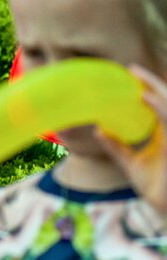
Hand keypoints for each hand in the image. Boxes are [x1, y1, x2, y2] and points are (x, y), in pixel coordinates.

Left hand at [96, 65, 166, 212]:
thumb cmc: (156, 190)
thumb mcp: (131, 164)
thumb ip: (117, 147)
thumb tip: (98, 131)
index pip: (160, 106)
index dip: (150, 89)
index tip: (131, 74)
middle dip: (153, 84)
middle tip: (132, 69)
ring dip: (157, 90)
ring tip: (138, 77)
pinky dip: (160, 108)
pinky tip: (146, 97)